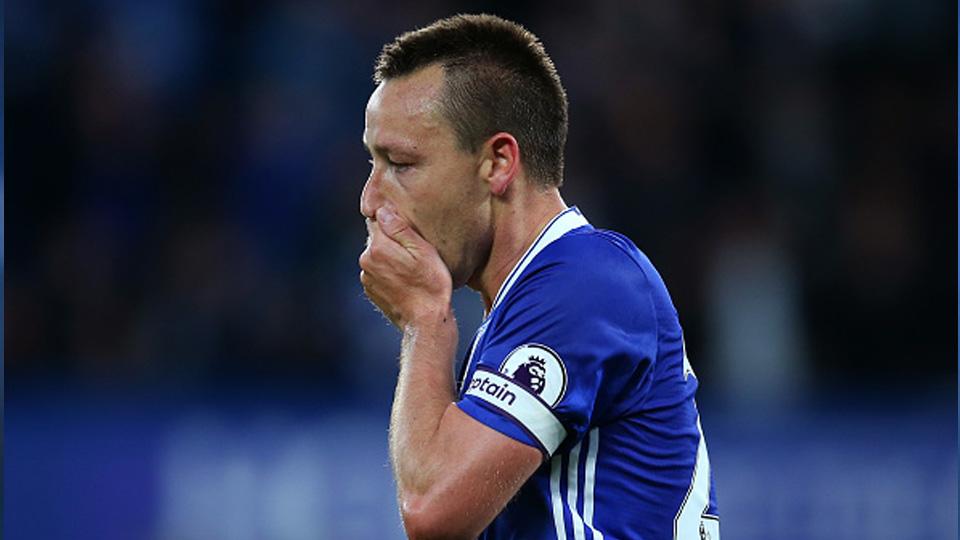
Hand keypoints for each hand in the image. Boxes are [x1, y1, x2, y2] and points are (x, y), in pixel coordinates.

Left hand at [359, 207, 453, 328]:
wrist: (426, 322)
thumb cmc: (431, 285)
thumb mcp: (423, 251)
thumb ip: (400, 228)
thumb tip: (382, 210)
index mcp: (378, 247)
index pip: (378, 219)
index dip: (392, 218)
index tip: (407, 225)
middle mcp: (366, 260)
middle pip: (377, 238)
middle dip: (392, 240)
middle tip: (415, 250)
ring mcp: (367, 277)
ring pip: (378, 256)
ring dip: (391, 257)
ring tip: (412, 267)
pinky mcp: (371, 291)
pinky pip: (378, 272)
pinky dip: (389, 272)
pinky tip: (406, 280)